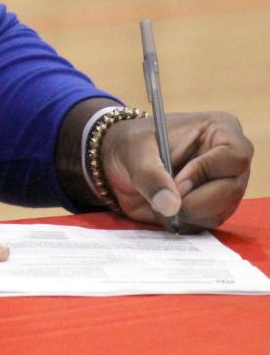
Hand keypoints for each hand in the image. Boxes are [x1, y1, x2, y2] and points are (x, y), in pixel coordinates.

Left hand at [101, 111, 252, 230]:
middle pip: (231, 189)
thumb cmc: (132, 144)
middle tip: (162, 200)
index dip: (205, 171)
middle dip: (194, 201)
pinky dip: (183, 221)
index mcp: (220, 130)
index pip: (234, 156)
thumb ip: (150, 176)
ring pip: (221, 211)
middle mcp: (229, 160)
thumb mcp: (134, 150)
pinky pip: (208, 223)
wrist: (119, 163)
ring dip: (186, 213)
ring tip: (157, 200)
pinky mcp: (215, 207)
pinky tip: (163, 208)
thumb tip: (170, 207)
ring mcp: (226, 185)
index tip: (176, 181)